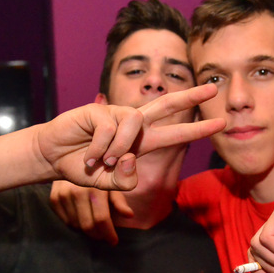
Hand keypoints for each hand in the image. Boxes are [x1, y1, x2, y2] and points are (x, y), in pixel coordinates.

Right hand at [36, 84, 224, 190]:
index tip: (220, 123)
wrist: (53, 158)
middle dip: (190, 97)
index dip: (197, 128)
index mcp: (142, 141)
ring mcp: (116, 114)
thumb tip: (132, 159)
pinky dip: (101, 148)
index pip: (175, 132)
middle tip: (212, 89)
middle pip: (166, 105)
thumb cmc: (84, 168)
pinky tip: (89, 155)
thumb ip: (125, 180)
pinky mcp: (99, 109)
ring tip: (103, 161)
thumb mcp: (108, 183)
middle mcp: (133, 124)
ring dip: (120, 148)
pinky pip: (110, 128)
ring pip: (135, 124)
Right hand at [49, 180, 130, 244]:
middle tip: (104, 236)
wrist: (71, 159)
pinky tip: (82, 218)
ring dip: (87, 229)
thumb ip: (119, 201)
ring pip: (76, 225)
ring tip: (95, 225)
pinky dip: (75, 223)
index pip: (101, 219)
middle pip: (87, 226)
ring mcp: (62, 195)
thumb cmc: (98, 173)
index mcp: (94, 189)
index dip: (109, 234)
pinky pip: (65, 221)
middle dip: (98, 235)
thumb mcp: (110, 184)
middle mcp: (76, 192)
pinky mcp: (53, 198)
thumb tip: (129, 216)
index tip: (114, 242)